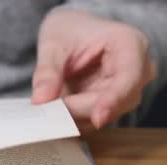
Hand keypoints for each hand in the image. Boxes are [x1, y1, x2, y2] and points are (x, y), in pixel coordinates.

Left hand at [32, 8, 155, 132]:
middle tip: (48, 110)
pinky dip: (73, 120)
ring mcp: (126, 90)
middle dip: (80, 109)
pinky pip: (93, 120)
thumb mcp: (52, 44)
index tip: (97, 118)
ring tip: (49, 108)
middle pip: (116, 102)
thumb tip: (41, 101)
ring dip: (74, 116)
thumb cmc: (68, 31)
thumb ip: (47, 71)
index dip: (113, 100)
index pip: (128, 77)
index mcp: (129, 44)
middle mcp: (136, 70)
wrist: (71, 34)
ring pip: (104, 115)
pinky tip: (55, 113)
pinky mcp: (111, 105)